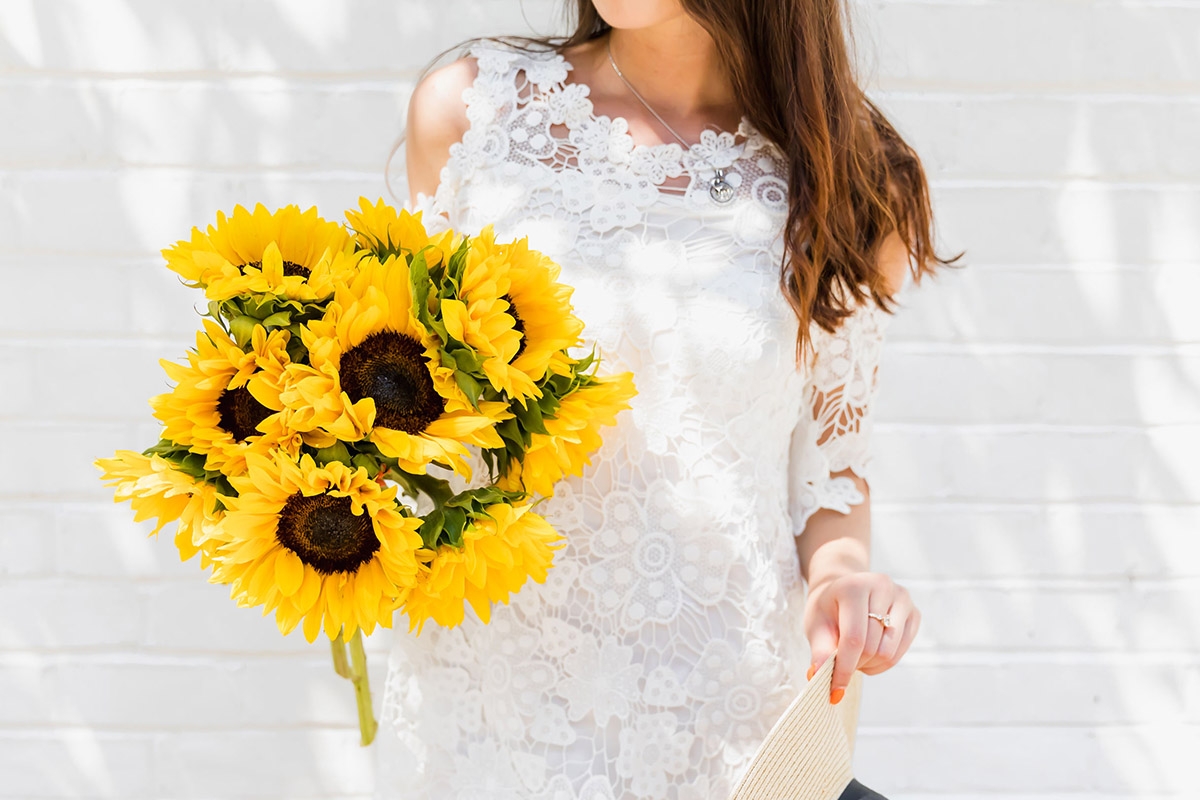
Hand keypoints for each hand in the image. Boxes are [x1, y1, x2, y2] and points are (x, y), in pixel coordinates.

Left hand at [803, 571, 919, 702]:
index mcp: (854, 586)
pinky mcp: (914, 613)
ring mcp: (902, 599)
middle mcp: (883, 587)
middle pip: (873, 648)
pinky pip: (901, 652)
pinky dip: (884, 662)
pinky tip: (870, 653)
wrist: (845, 589)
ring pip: (889, 653)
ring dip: (870, 665)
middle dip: (855, 665)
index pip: (854, 638)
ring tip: (855, 657)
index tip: (834, 691)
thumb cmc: (828, 608)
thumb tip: (817, 675)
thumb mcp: (816, 625)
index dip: (844, 668)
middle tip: (842, 663)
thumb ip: (819, 650)